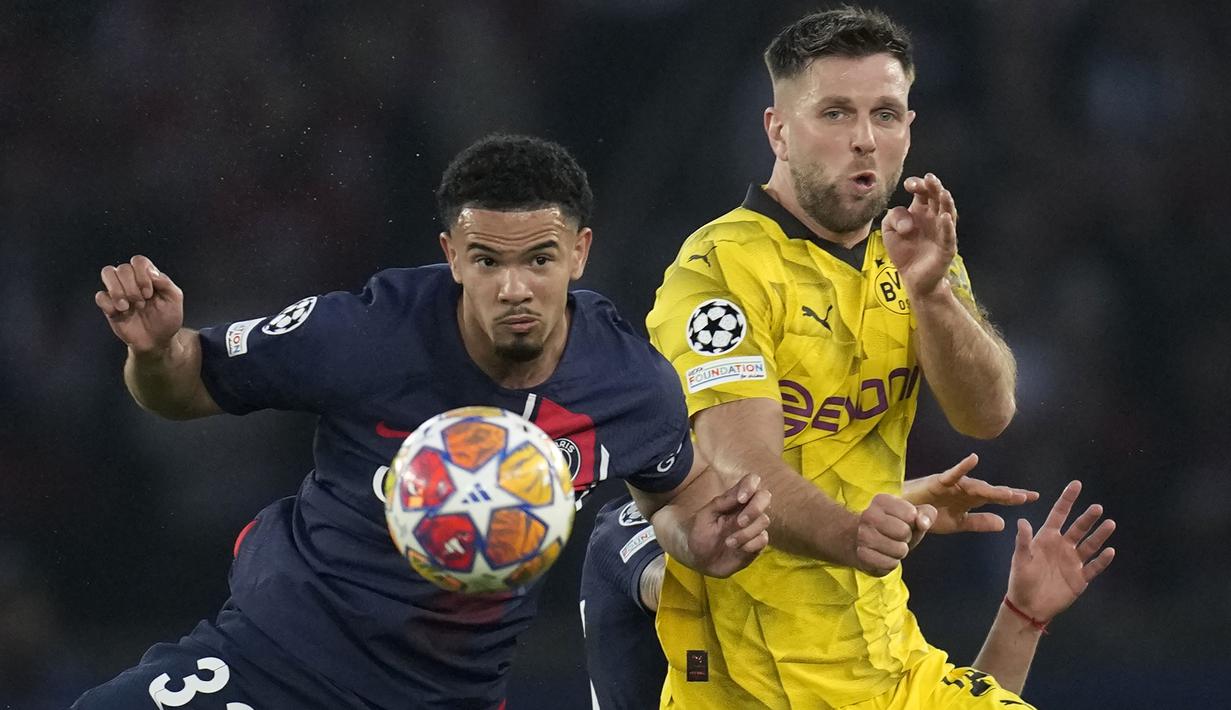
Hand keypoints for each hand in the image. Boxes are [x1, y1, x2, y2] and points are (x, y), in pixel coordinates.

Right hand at [95, 255, 183, 354]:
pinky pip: (100, 296)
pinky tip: (120, 313)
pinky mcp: (109, 306)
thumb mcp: (174, 299)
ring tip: (127, 307)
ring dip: (117, 290)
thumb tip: (150, 271)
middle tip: (141, 303)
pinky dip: (109, 304)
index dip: (142, 274)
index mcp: (148, 276)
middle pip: (123, 268)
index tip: (150, 293)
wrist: (158, 341)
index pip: (138, 261)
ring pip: (107, 273)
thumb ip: (165, 283)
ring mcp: (119, 292)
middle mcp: (131, 281)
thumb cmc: (168, 318)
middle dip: (132, 287)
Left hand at [684, 473, 770, 577]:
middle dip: (755, 509)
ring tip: (729, 543)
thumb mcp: (705, 516)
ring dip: (746, 533)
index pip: (752, 481)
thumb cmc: (701, 534)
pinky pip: (763, 539)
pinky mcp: (757, 543)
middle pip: (765, 496)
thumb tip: (740, 494)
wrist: (700, 560)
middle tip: (739, 522)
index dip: (750, 485)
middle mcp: (747, 509)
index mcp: (734, 498)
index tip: (741, 498)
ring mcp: (754, 526)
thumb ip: (722, 503)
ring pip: (763, 520)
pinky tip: (737, 549)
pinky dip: (750, 545)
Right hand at [854, 494, 935, 576]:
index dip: (912, 522)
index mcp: (881, 501)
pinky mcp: (862, 555)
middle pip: (904, 532)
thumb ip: (926, 514)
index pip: (910, 514)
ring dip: (900, 552)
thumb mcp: (912, 516)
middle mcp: (869, 515)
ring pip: (899, 550)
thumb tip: (923, 523)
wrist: (863, 541)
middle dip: (906, 538)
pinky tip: (883, 556)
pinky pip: (890, 564)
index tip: (902, 522)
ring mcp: (863, 535)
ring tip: (890, 546)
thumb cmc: (894, 526)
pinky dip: (891, 563)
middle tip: (897, 536)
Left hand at [881, 173, 957, 298]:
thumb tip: (908, 221)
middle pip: (937, 198)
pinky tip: (944, 217)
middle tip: (929, 179)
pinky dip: (947, 226)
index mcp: (921, 211)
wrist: (912, 278)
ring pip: (948, 213)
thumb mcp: (889, 231)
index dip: (917, 185)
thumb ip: (892, 218)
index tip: (908, 185)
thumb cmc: (903, 252)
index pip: (922, 192)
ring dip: (946, 202)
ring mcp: (942, 231)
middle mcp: (934, 218)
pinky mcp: (946, 248)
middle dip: (934, 187)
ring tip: (942, 192)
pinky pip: (948, 235)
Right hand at [902, 454, 1038, 533]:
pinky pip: (953, 474)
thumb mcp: (958, 524)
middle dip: (1008, 494)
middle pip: (991, 491)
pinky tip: (974, 459)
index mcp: (971, 500)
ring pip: (977, 486)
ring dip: (992, 490)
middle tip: (1028, 496)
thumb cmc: (928, 514)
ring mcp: (954, 484)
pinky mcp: (939, 481)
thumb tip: (1004, 523)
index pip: (996, 498)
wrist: (904, 512)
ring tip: (1009, 494)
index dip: (1013, 497)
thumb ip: (979, 523)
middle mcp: (966, 489)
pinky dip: (963, 466)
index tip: (1033, 497)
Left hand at [1006, 480, 1115, 621]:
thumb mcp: (1021, 560)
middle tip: (1097, 508)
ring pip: (1090, 545)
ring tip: (1110, 523)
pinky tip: (1110, 551)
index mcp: (1046, 538)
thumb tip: (1022, 521)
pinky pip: (1094, 567)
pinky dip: (1102, 560)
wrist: (1028, 606)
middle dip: (1087, 518)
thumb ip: (1023, 541)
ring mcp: (1073, 562)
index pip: (1059, 514)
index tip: (1076, 484)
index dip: (1067, 500)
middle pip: (1078, 528)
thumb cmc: (1021, 580)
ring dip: (1100, 535)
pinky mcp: (1080, 578)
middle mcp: (1062, 546)